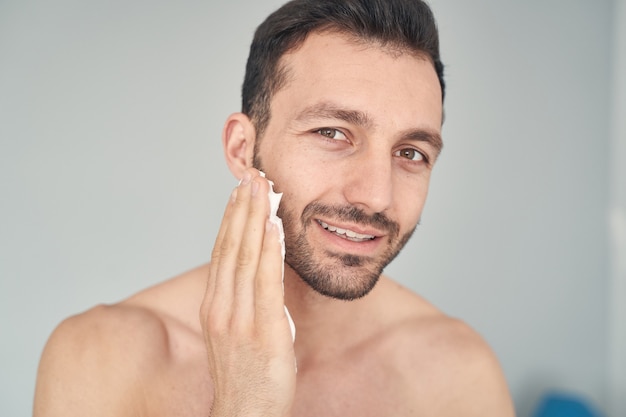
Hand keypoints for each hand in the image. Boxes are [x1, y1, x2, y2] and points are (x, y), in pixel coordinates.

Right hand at [200, 168, 295, 416]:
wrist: (244, 415)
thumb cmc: (245, 377)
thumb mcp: (235, 334)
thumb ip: (242, 302)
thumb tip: (259, 273)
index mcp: (215, 306)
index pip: (222, 252)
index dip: (230, 219)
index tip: (238, 191)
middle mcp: (221, 307)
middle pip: (231, 246)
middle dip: (241, 207)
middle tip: (251, 174)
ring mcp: (239, 318)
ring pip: (245, 256)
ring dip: (254, 218)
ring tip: (261, 187)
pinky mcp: (263, 330)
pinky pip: (265, 282)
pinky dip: (268, 250)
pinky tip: (272, 226)